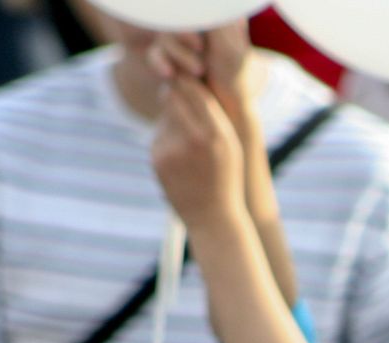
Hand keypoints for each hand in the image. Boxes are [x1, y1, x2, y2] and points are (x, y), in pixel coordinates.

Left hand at [151, 76, 246, 232]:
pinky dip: (167, 140)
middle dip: (173, 91)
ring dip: (172, 119)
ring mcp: (173, 149)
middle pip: (173, 95)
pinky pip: (159, 136)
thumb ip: (213, 116)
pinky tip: (180, 161)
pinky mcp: (158, 159)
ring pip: (165, 116)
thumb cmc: (226, 177)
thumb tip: (186, 82)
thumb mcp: (230, 146)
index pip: (195, 89)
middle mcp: (195, 139)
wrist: (213, 218)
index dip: (188, 80)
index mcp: (218, 134)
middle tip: (176, 90)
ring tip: (188, 144)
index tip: (188, 78)